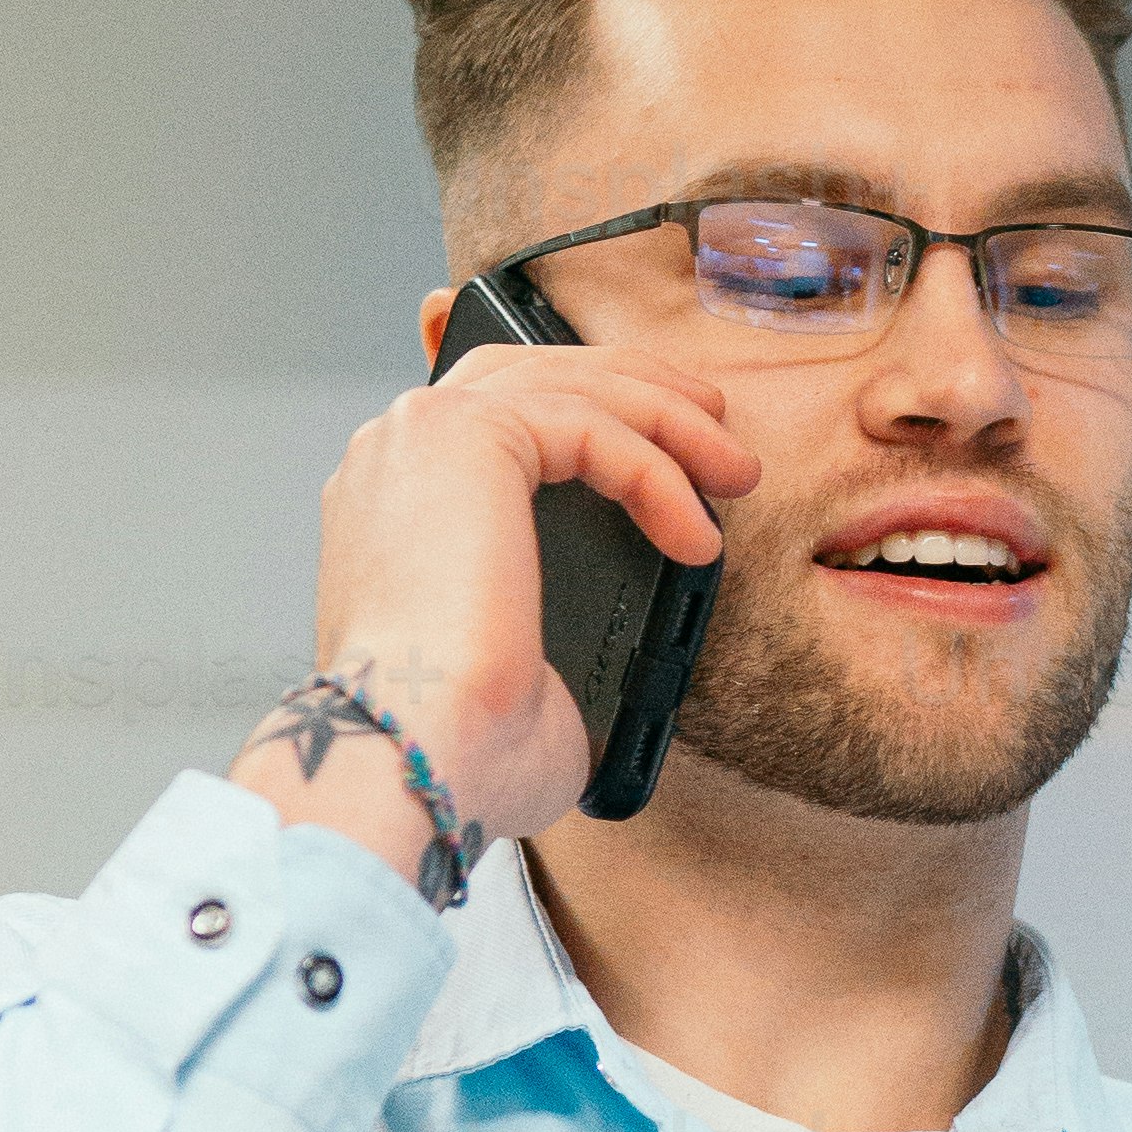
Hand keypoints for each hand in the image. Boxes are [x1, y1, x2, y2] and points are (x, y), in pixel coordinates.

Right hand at [245, 337, 760, 868]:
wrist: (415, 758)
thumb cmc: (458, 747)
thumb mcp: (521, 668)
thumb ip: (557, 620)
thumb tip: (620, 651)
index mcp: (396, 503)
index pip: (500, 412)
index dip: (594, 412)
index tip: (672, 450)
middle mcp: (396, 454)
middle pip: (536, 374)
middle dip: (638, 392)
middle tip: (716, 429)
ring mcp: (421, 435)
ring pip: (571, 387)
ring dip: (667, 423)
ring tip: (735, 473)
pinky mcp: (464, 437)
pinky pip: (590, 426)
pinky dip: (656, 474)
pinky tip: (696, 539)